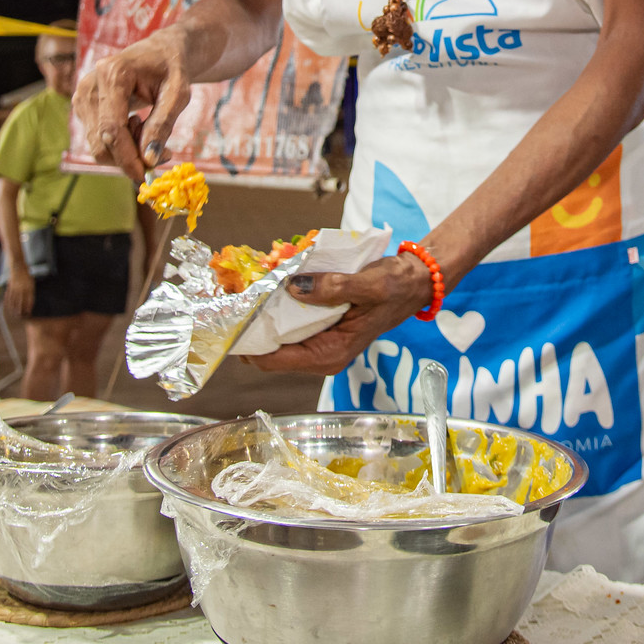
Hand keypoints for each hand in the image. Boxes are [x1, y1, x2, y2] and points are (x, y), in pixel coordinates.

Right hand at [5, 263, 34, 317]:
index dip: (29, 307)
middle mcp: (23, 288)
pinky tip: (8, 305)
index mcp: (30, 287)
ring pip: (15, 300)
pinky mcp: (11, 286)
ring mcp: (16, 287)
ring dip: (14, 307)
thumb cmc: (26, 274)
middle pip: (22, 301)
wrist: (18, 265)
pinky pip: (9, 295)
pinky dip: (8, 301)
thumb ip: (30, 290)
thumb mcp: (31, 281)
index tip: (29, 313)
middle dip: (21, 309)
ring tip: (14, 313)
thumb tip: (29, 300)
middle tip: (21, 316)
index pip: (30, 299)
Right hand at [76, 30, 191, 180]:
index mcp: (113, 74)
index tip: (144, 174)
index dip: (126, 156)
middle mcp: (90, 84)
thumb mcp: (178, 94)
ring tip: (149, 129)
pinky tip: (136, 125)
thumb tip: (148, 159)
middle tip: (161, 153)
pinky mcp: (82, 105)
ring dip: (125, 151)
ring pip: (97, 145)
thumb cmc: (171, 69)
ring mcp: (82, 95)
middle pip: (101, 141)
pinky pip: (97, 139)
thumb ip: (162, 125)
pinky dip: (118, 144)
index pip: (112, 128)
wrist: (159, 52)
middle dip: (129, 157)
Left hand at [249, 255, 435, 373]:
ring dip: (260, 314)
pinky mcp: (319, 329)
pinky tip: (268, 285)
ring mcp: (319, 343)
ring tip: (244, 286)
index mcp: (330, 354)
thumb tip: (293, 287)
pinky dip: (276, 307)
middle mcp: (320, 355)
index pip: (272, 360)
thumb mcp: (368, 285)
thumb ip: (332, 288)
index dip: (246, 341)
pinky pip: (287, 323)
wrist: (414, 283)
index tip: (229, 315)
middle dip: (249, 325)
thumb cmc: (395, 287)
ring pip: (275, 336)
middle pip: (268, 350)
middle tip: (231, 294)